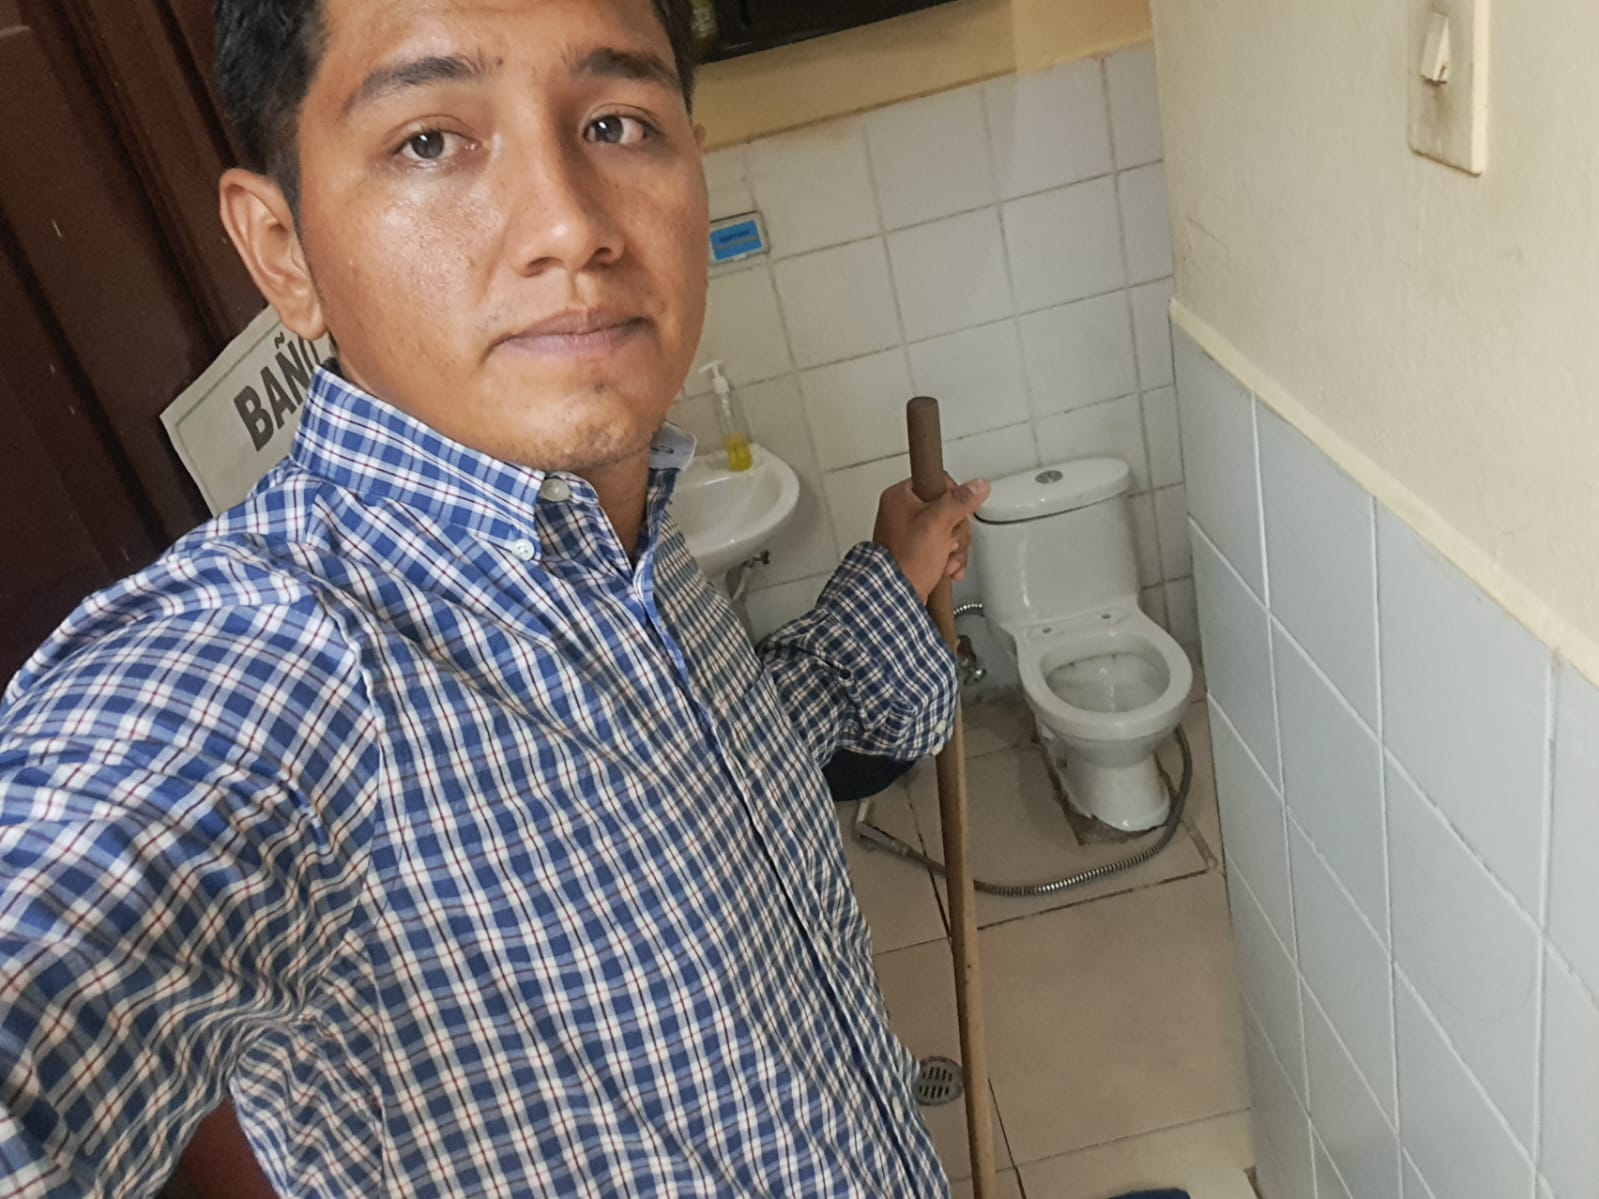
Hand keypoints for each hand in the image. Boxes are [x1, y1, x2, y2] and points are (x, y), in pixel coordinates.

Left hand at [872, 476, 991, 601]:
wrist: (898, 597)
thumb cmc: (906, 559)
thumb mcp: (937, 523)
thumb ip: (959, 501)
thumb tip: (977, 486)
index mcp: (900, 497)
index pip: (939, 482)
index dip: (954, 499)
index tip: (957, 513)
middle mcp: (903, 513)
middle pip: (948, 510)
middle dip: (955, 532)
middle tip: (948, 541)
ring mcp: (910, 534)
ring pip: (949, 531)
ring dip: (955, 548)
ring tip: (945, 558)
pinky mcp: (917, 553)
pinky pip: (943, 548)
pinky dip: (950, 559)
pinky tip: (947, 568)